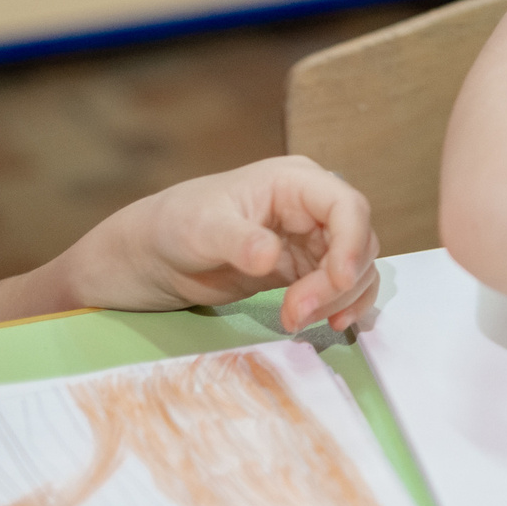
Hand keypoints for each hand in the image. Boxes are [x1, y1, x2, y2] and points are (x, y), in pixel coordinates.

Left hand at [90, 156, 380, 333]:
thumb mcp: (200, 231)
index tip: (339, 280)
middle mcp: (311, 207)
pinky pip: (342, 285)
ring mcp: (311, 239)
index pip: (347, 205)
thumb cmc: (170, 227)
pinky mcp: (304, 269)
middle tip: (297, 315)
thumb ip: (238, 241)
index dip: (352, 242)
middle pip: (359, 240)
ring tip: (297, 323)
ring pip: (356, 266)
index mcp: (294, 182)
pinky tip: (326, 323)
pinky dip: (342, 304)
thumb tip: (271, 256)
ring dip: (340, 298)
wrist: (148, 258)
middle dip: (339, 281)